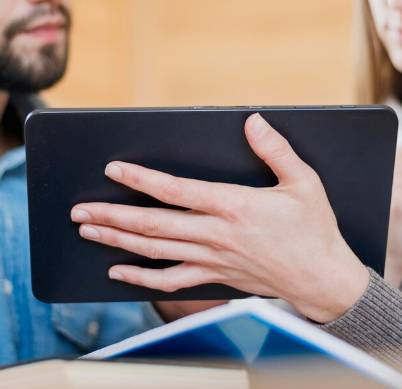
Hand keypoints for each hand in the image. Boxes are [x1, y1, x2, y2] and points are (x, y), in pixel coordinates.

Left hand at [70, 113, 369, 323]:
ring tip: (87, 230)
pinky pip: (170, 281)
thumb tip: (253, 121)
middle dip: (112, 215)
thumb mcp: (305, 182)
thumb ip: (276, 150)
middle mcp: (216, 234)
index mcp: (234, 206)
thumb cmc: (314, 230)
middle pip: (153, 224)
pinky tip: (118, 271)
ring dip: (117, 240)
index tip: (115, 168)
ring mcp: (211, 259)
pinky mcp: (214, 276)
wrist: (322, 280)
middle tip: (79, 209)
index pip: (176, 191)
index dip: (141, 179)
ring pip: (154, 251)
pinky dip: (140, 277)